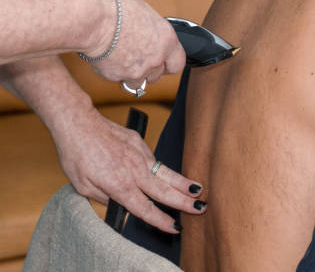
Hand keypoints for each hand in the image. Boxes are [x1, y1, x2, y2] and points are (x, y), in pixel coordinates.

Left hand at [53, 104, 204, 233]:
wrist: (79, 124)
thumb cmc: (77, 155)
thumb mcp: (83, 186)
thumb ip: (106, 197)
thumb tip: (121, 202)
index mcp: (119, 185)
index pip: (144, 208)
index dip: (160, 220)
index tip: (174, 227)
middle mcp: (134, 171)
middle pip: (164, 190)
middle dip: (184, 201)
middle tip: (200, 207)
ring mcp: (140, 155)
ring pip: (167, 173)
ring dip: (184, 183)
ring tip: (199, 189)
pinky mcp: (140, 143)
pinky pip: (154, 160)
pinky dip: (162, 169)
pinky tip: (168, 174)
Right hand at [86, 0, 185, 88]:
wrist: (93, 19)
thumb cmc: (114, 7)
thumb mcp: (143, 11)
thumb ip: (151, 28)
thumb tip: (147, 30)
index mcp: (167, 39)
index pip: (178, 62)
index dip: (168, 63)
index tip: (162, 61)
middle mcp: (156, 57)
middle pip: (158, 74)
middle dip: (149, 69)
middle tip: (136, 57)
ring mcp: (139, 70)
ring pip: (139, 82)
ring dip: (132, 74)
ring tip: (120, 58)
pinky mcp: (119, 76)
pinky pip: (119, 80)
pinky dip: (115, 73)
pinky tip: (107, 59)